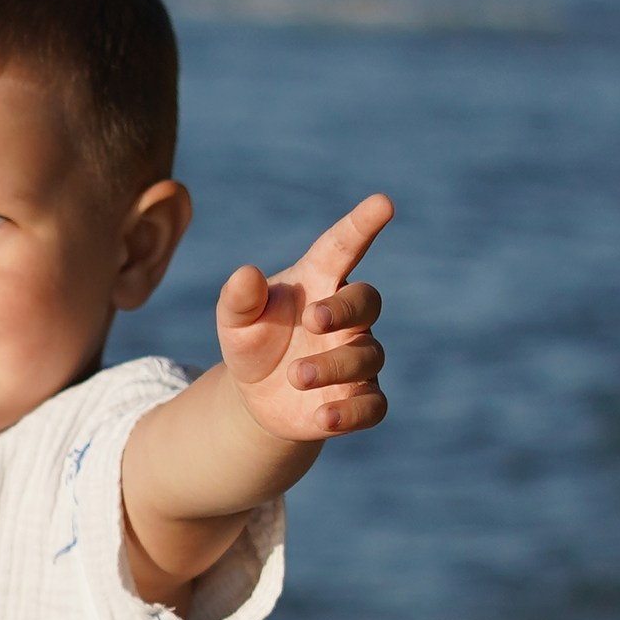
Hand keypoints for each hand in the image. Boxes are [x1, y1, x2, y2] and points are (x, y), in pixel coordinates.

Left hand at [214, 188, 391, 447]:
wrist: (257, 397)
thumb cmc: (254, 341)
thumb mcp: (236, 321)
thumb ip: (238, 298)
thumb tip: (246, 274)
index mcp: (319, 283)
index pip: (343, 247)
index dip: (362, 225)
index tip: (383, 203)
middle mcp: (345, 318)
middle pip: (367, 300)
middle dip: (346, 307)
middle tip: (314, 319)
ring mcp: (356, 358)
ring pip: (367, 355)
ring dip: (333, 366)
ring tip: (295, 376)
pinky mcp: (358, 398)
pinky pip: (373, 405)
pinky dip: (353, 411)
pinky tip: (324, 416)